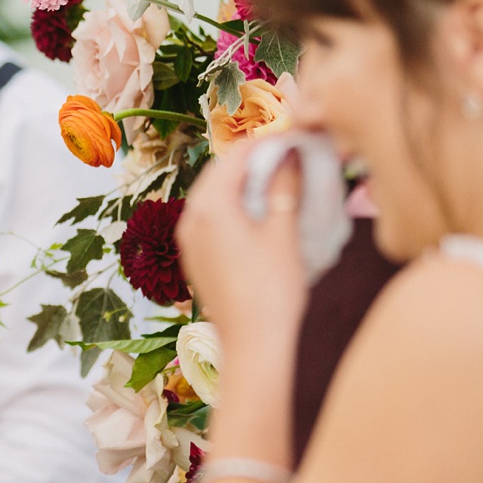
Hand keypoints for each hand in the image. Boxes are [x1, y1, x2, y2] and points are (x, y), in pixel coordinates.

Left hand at [176, 140, 309, 350]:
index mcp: (211, 205)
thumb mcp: (284, 232)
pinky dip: (231, 207)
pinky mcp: (194, 258)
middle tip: (287, 155)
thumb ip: (284, 187)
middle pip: (220, 172)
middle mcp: (191, 218)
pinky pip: (209, 218)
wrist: (252, 345)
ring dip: (241, 183)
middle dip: (252, 160)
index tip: (294, 137)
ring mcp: (188, 239)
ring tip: (276, 181)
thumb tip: (289, 155)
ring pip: (212, 195)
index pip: (237, 155)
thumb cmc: (272, 290)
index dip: (267, 142)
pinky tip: (257, 213)